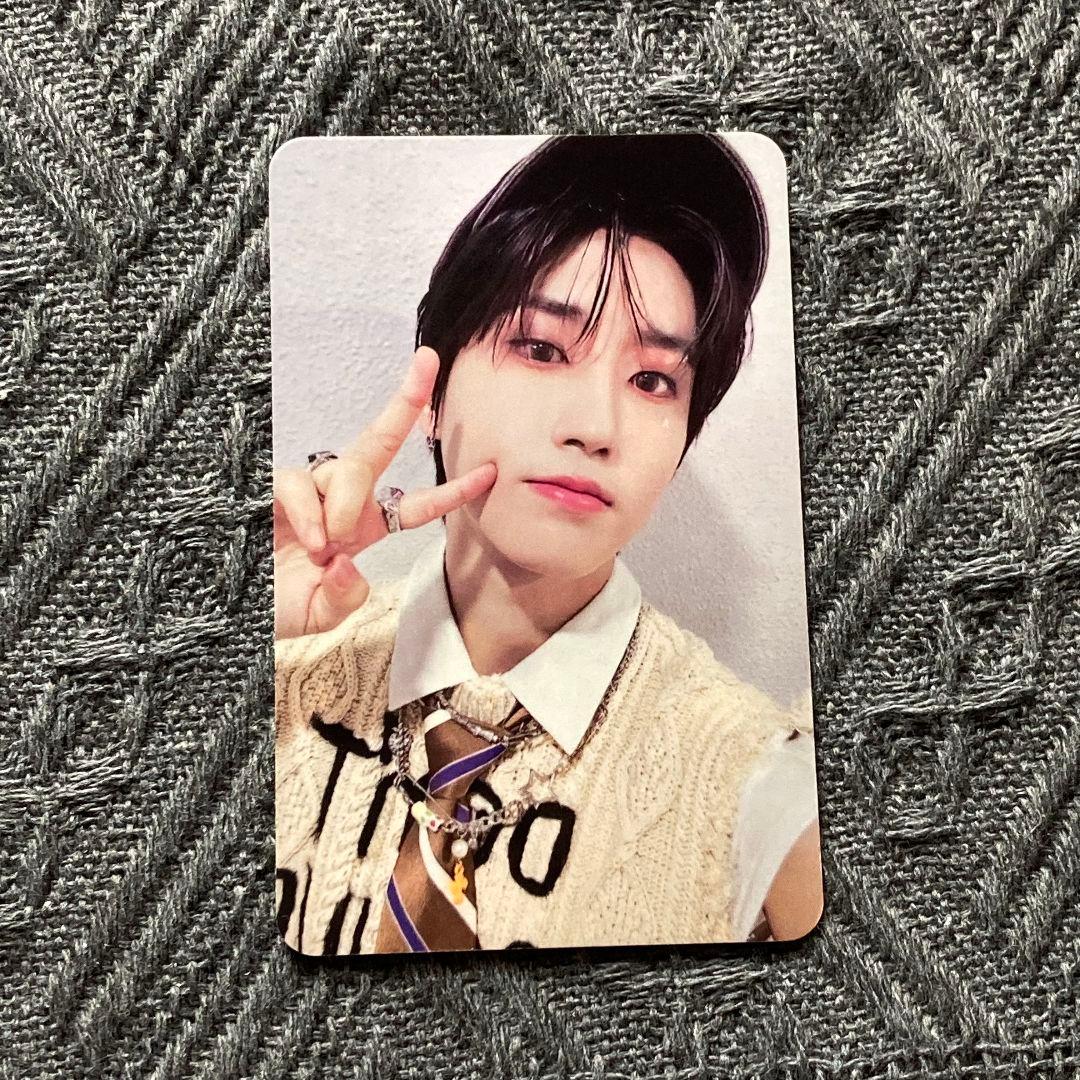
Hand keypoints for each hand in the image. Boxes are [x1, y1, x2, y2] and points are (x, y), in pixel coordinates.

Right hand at [272, 346, 496, 639]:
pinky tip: (310, 539)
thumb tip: (349, 562)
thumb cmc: (281, 610)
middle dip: (406, 400)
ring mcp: (308, 492)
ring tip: (326, 546)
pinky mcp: (273, 490)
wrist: (232, 614)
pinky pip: (300, 483)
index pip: (417, 506)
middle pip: (379, 442)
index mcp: (366, 528)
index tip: (490, 472)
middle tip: (428, 359)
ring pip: (347, 469)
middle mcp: (341, 502)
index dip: (453, 490)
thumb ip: (347, 597)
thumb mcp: (323, 614)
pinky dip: (309, 510)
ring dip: (345, 505)